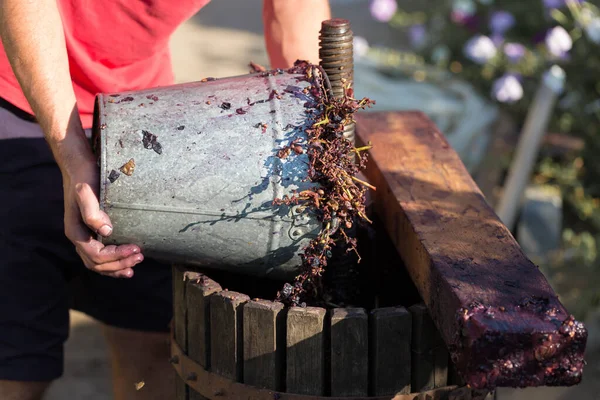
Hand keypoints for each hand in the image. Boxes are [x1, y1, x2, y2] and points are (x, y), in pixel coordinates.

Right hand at [62, 158, 143, 277]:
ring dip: (117, 267)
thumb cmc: (83, 178)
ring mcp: (86, 237)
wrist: (79, 168)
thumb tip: (106, 231)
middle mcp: (80, 238)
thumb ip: (92, 211)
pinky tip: (127, 263)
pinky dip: (114, 262)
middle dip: (119, 264)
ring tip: (136, 263)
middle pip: (98, 263)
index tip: (135, 248)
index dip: (116, 256)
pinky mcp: (93, 233)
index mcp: (76, 232)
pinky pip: (101, 256)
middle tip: (140, 256)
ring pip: (99, 263)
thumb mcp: (85, 191)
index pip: (96, 254)